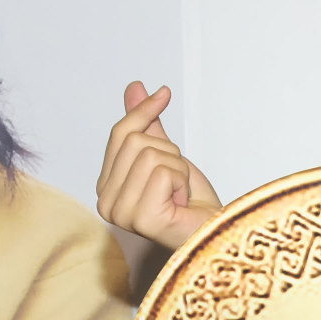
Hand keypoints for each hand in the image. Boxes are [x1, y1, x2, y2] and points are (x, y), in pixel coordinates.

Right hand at [96, 80, 221, 248]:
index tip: (165, 94)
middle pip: (135, 142)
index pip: (120, 134)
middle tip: (177, 181)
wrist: (214, 231)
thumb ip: (146, 124)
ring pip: (151, 156)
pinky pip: (163, 172)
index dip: (144, 112)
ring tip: (180, 194)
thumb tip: (135, 88)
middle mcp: (106, 202)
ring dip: (178, 170)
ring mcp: (121, 213)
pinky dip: (182, 182)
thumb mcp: (167, 154)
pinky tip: (182, 204)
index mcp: (106, 187)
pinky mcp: (141, 218)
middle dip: (169, 153)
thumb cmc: (192, 203)